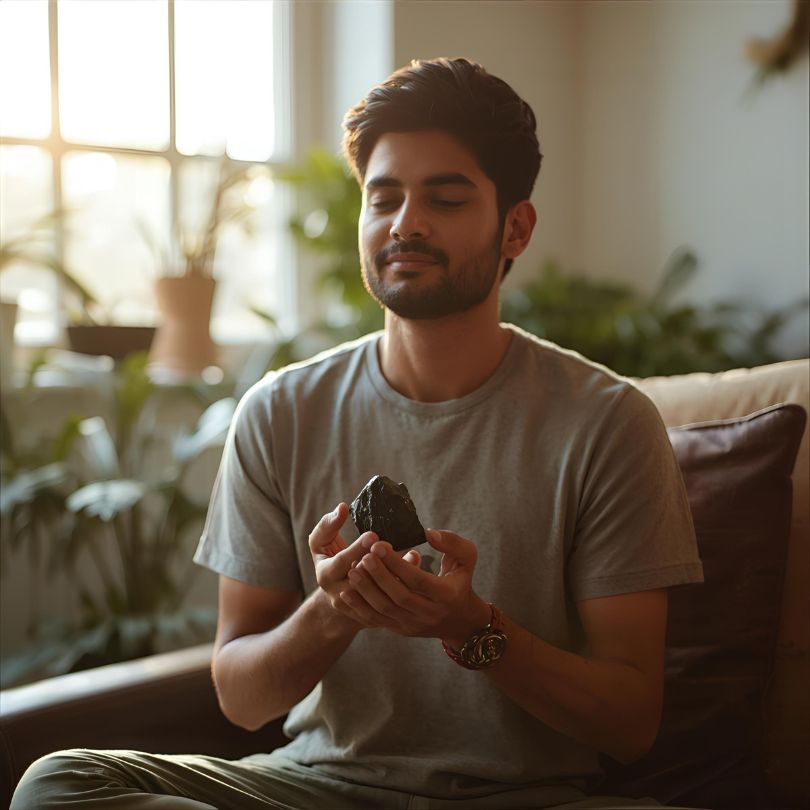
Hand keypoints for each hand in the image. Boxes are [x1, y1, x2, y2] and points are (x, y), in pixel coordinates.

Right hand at [308, 503, 421, 620]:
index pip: (341, 562)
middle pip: (361, 581)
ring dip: (395, 575)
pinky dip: (403, 584)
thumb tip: (342, 507)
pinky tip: (414, 564)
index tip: (374, 535)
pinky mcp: (372, 614)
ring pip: (378, 594)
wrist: (335, 590)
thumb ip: (328, 525)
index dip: (357, 549)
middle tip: (392, 546)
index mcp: (325, 575)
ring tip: (411, 554)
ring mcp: (356, 607)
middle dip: (378, 564)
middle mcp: (338, 594)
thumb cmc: (329, 557)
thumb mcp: (321, 542)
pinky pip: (390, 600)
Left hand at [340, 528, 489, 643]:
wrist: (460, 620)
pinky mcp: (400, 630)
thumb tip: (428, 533)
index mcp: (446, 594)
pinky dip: (360, 607)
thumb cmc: (461, 580)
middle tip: (362, 556)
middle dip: (379, 576)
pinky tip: (346, 591)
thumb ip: (452, 543)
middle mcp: (429, 613)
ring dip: (366, 591)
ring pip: (385, 610)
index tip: (379, 546)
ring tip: (352, 570)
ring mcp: (413, 624)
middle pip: (399, 596)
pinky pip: (377, 621)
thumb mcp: (467, 558)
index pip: (417, 580)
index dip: (397, 564)